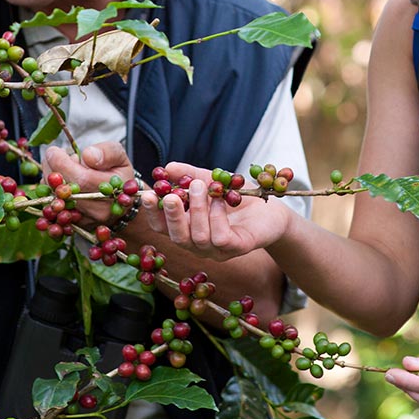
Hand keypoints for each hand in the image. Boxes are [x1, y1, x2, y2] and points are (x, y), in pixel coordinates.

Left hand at [44, 143, 134, 226]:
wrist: (120, 202)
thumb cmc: (118, 175)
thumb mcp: (119, 156)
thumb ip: (106, 152)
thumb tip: (87, 155)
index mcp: (111, 192)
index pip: (80, 179)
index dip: (62, 163)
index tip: (54, 151)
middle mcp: (97, 211)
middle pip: (64, 190)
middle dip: (52, 169)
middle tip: (55, 156)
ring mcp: (84, 221)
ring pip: (54, 199)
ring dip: (50, 181)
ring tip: (62, 170)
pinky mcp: (72, 226)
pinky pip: (51, 209)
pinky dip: (50, 193)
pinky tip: (58, 184)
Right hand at [141, 162, 293, 260]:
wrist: (271, 207)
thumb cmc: (237, 198)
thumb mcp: (211, 180)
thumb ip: (189, 175)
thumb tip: (166, 168)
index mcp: (188, 229)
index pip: (163, 228)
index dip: (153, 214)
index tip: (148, 195)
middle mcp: (199, 244)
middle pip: (177, 238)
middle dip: (173, 216)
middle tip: (171, 196)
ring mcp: (218, 250)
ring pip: (199, 238)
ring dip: (198, 211)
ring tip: (202, 186)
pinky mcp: (238, 248)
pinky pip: (221, 239)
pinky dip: (218, 218)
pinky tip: (221, 201)